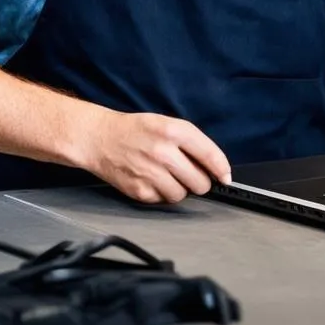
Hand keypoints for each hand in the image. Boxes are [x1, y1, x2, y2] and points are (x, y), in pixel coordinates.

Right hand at [80, 110, 231, 203]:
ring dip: (180, 189)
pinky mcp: (140, 191)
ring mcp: (151, 173)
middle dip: (199, 181)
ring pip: (183, 195)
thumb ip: (191, 142)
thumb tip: (215, 166)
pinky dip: (162, 194)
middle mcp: (163, 152)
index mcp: (173, 131)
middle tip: (189, 174)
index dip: (221, 169)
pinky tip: (152, 180)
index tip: (225, 177)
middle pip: (200, 182)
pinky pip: (163, 201)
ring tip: (166, 175)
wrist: (99, 138)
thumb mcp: (165, 123)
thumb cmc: (134, 130)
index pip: (209, 155)